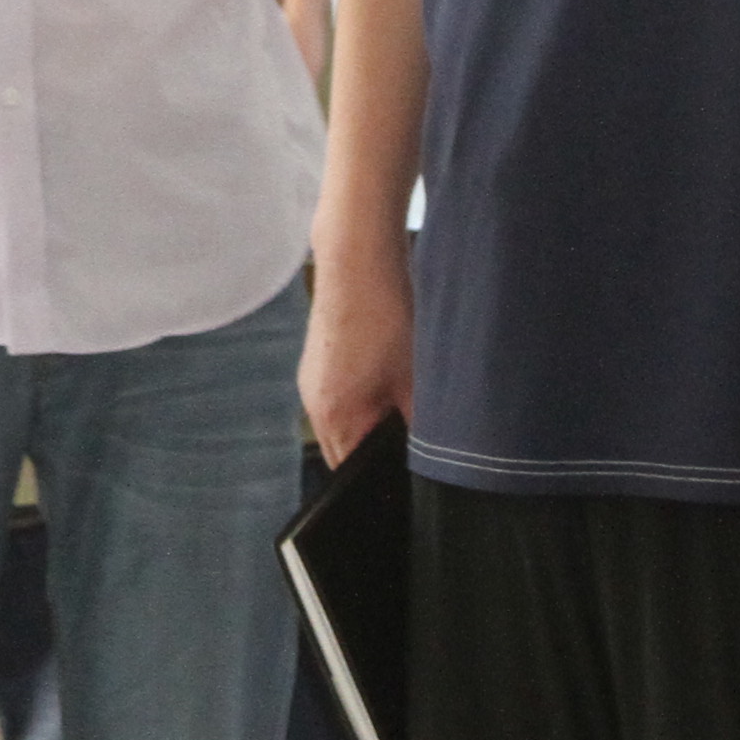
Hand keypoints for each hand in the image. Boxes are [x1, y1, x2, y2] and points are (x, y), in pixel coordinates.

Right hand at [301, 245, 412, 464]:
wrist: (358, 261)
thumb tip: (427, 458)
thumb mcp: (414, 380)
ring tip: (402, 401)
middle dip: (375, 450)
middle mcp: (314, 405)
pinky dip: (361, 398)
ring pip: (343, 421)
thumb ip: (417, 427)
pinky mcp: (318, 361)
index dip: (380, 478)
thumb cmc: (385, 318)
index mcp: (334, 419)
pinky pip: (338, 396)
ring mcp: (312, 382)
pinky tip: (386, 376)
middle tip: (412, 439)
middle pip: (345, 450)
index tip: (408, 472)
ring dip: (369, 420)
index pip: (352, 474)